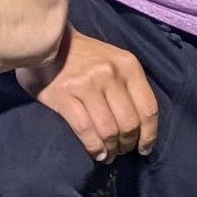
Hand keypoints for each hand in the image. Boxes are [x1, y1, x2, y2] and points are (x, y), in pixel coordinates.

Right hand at [15, 27, 159, 162]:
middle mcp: (110, 74)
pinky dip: (94, 147)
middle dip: (128, 144)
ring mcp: (86, 84)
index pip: (148, 107)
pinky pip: (85, 129)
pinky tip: (96, 153)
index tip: (144, 148)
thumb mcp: (114, 60)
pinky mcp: (63, 95)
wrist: (47, 41)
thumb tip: (139, 124)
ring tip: (108, 155)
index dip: (149, 134)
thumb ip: (128, 85)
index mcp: (128, 65)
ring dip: (111, 149)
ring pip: (108, 129)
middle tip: (121, 152)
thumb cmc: (83, 55)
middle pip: (129, 122)